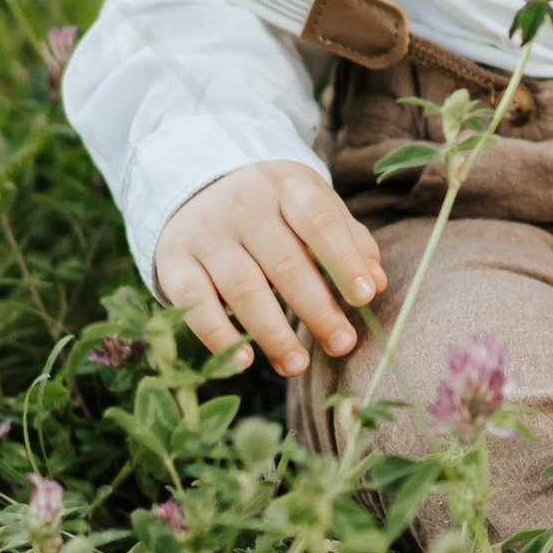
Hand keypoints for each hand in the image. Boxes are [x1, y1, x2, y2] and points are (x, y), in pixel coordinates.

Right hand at [152, 161, 387, 377]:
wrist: (196, 190)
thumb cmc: (275, 212)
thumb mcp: (313, 211)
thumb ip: (349, 242)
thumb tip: (378, 282)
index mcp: (286, 187)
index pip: (319, 220)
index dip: (344, 259)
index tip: (366, 296)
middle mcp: (243, 206)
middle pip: (284, 262)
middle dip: (317, 309)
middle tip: (342, 344)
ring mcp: (205, 234)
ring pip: (242, 288)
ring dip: (273, 332)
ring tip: (298, 365)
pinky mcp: (174, 262)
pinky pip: (195, 303)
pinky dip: (219, 335)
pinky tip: (245, 361)